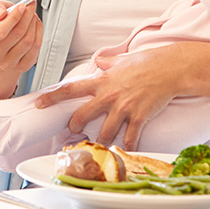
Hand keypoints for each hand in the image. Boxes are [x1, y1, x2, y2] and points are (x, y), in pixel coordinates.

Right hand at [0, 0, 42, 73]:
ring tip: (32, 15)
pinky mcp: (22, 66)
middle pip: (18, 33)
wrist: (1, 43)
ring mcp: (8, 63)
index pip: (0, 31)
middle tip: (31, 4)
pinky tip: (35, 25)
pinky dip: (39, 32)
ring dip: (34, 23)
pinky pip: (36, 48)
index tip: (23, 5)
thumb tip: (1, 13)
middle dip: (28, 15)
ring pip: (29, 40)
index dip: (14, 17)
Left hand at [35, 44, 182, 150]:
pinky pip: (129, 139)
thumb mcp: (123, 59)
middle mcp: (109, 96)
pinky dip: (126, 146)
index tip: (39, 103)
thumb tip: (98, 60)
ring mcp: (124, 108)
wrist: (170, 68)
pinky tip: (126, 149)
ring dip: (100, 141)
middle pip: (82, 116)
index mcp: (103, 81)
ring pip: (103, 133)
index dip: (52, 97)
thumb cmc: (148, 61)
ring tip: (99, 144)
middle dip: (74, 126)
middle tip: (72, 130)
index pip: (71, 89)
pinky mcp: (138, 117)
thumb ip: (108, 62)